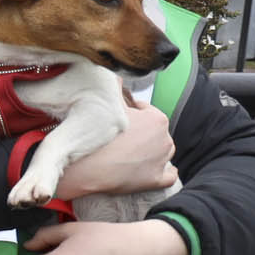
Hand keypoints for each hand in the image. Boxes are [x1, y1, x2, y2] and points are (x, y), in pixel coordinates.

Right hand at [56, 97, 178, 198]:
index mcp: (157, 119)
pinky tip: (153, 170)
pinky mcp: (156, 180)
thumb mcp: (107, 105)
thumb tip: (116, 74)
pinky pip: (169, 176)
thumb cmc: (97, 137)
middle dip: (143, 134)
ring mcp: (162, 161)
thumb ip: (115, 87)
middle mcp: (165, 139)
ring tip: (131, 155)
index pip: (147, 112)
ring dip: (152, 152)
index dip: (132, 114)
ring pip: (163, 152)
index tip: (120, 120)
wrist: (85, 168)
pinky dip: (164, 173)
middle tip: (122, 138)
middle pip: (156, 132)